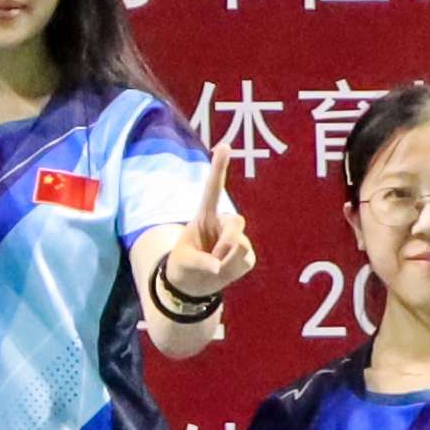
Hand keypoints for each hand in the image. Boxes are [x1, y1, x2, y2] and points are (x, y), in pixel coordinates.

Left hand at [153, 158, 258, 314]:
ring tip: (214, 265)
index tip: (224, 146)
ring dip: (227, 261)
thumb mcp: (183, 262)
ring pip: (242, 246)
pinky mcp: (246, 254)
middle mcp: (223, 222)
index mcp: (205, 216)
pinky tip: (225, 271)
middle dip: (227, 244)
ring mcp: (237, 237)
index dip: (219, 168)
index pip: (213, 189)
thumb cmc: (183, 265)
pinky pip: (245, 260)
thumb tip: (218, 268)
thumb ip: (199, 262)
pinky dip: (233, 270)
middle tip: (215, 260)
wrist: (193, 284)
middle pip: (236, 224)